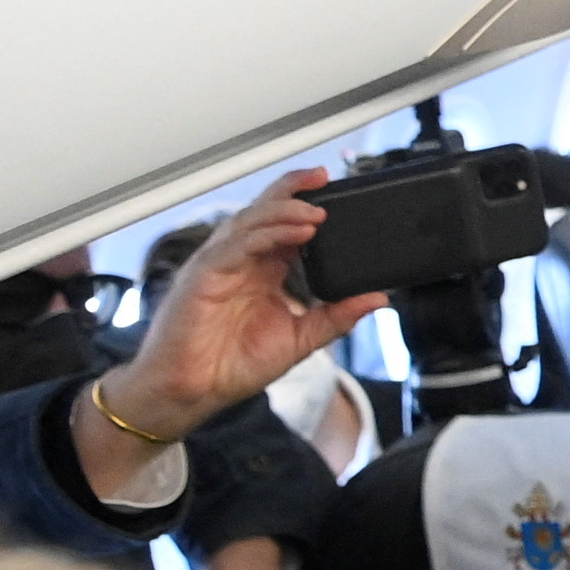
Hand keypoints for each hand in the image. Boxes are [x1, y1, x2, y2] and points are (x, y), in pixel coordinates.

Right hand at [85, 171, 381, 493]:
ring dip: (283, 212)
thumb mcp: (300, 339)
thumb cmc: (232, 365)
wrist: (192, 392)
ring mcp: (219, 265)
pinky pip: (234, 247)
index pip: (285, 225)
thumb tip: (377, 299)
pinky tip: (290, 233)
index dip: (307, 203)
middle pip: (265, 211)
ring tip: (315, 212)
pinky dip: (263, 236)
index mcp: (263, 271)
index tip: (336, 190)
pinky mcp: (203, 276)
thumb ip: (337, 317)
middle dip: (293, 190)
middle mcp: (241, 262)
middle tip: (323, 177)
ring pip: (250, 222)